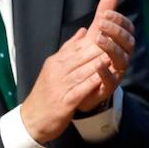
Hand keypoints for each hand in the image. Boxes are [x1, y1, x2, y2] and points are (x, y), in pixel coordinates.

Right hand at [20, 28, 109, 142]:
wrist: (31, 118)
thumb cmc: (46, 92)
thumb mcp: (54, 67)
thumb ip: (69, 49)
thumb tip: (83, 30)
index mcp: (57, 61)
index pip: (78, 46)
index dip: (95, 37)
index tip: (110, 28)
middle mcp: (57, 70)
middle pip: (81, 56)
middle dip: (99, 47)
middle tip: (117, 38)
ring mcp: (60, 85)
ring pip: (82, 71)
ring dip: (98, 63)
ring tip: (113, 55)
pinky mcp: (64, 102)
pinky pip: (80, 90)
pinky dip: (91, 83)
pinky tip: (102, 79)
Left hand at [77, 0, 134, 112]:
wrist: (80, 89)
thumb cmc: (91, 57)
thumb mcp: (96, 33)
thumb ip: (104, 13)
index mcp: (121, 44)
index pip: (127, 29)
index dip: (119, 20)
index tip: (105, 13)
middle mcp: (123, 57)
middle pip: (128, 42)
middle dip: (115, 31)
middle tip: (101, 23)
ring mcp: (117, 72)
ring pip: (122, 59)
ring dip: (111, 47)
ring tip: (98, 38)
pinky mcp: (108, 87)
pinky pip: (112, 80)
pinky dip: (105, 71)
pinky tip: (98, 63)